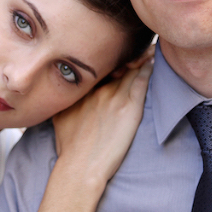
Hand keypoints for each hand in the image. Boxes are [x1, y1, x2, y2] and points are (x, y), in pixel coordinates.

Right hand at [52, 47, 153, 184]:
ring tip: (148, 49)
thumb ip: (66, 100)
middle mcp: (97, 88)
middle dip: (125, 54)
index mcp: (81, 89)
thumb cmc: (69, 146)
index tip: (115, 51)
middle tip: (136, 45)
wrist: (79, 166)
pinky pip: (141, 82)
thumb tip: (65, 93)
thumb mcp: (59, 116)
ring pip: (130, 70)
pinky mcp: (129, 108)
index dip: (109, 57)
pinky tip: (152, 62)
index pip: (99, 66)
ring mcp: (113, 97)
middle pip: (115, 64)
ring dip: (140, 57)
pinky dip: (147, 70)